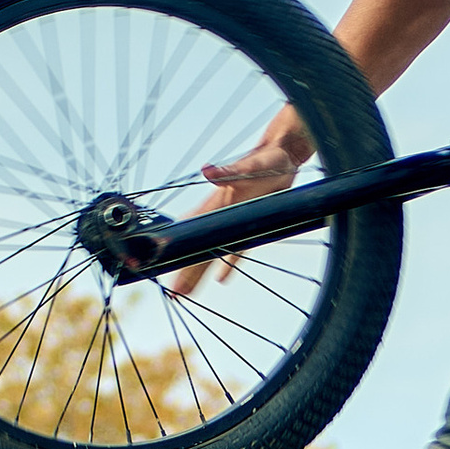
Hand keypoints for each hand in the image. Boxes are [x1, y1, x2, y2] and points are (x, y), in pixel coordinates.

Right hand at [168, 118, 309, 296]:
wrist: (284, 154)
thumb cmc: (269, 159)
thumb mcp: (252, 166)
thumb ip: (230, 172)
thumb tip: (208, 172)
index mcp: (217, 201)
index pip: (191, 229)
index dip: (178, 247)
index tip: (165, 265)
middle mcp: (220, 213)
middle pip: (199, 247)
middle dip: (186, 270)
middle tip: (174, 294)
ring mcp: (233, 219)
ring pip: (213, 251)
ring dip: (200, 271)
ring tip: (186, 293)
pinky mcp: (249, 223)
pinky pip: (237, 248)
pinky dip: (228, 263)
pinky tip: (221, 279)